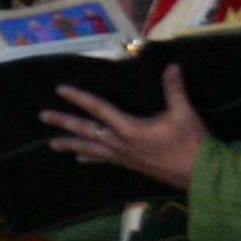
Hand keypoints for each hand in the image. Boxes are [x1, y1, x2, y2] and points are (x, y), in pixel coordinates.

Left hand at [42, 63, 208, 187]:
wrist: (198, 174)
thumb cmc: (190, 143)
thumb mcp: (183, 113)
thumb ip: (174, 89)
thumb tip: (171, 65)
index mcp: (129, 129)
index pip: (98, 108)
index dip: (78, 97)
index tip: (61, 90)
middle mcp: (120, 144)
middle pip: (85, 131)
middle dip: (63, 123)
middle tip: (43, 116)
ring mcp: (123, 156)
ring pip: (89, 149)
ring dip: (70, 144)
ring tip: (52, 143)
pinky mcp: (129, 165)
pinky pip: (102, 160)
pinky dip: (89, 157)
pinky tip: (79, 159)